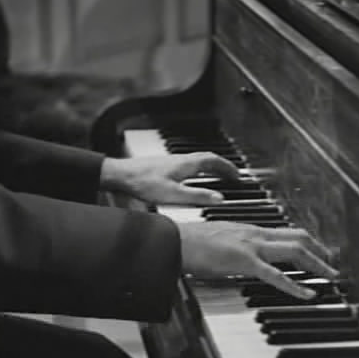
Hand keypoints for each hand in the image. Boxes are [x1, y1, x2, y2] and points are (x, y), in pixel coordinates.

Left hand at [100, 153, 239, 204]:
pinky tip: (193, 179)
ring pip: (198, 161)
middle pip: (207, 159)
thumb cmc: (143, 183)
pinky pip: (188, 165)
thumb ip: (198, 197)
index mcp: (187, 164)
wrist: (120, 176)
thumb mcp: (174, 195)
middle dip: (222, 166)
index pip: (214, 161)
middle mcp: (181, 160)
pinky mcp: (164, 166)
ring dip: (210, 168)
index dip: (228, 167)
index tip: (238, 175)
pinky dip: (198, 171)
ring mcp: (172, 162)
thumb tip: (219, 198)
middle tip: (231, 175)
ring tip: (217, 177)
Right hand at [178, 221, 338, 298]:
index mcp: (249, 229)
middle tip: (333, 264)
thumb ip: (235, 246)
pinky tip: (308, 294)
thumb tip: (241, 257)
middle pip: (298, 238)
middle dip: (320, 251)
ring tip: (331, 277)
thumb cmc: (190, 243)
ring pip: (295, 252)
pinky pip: (275, 274)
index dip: (307, 241)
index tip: (319, 251)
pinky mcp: (243, 261)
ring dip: (317, 264)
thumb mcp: (219, 241)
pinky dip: (295, 285)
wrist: (173, 241)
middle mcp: (254, 233)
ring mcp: (251, 246)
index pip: (286, 232)